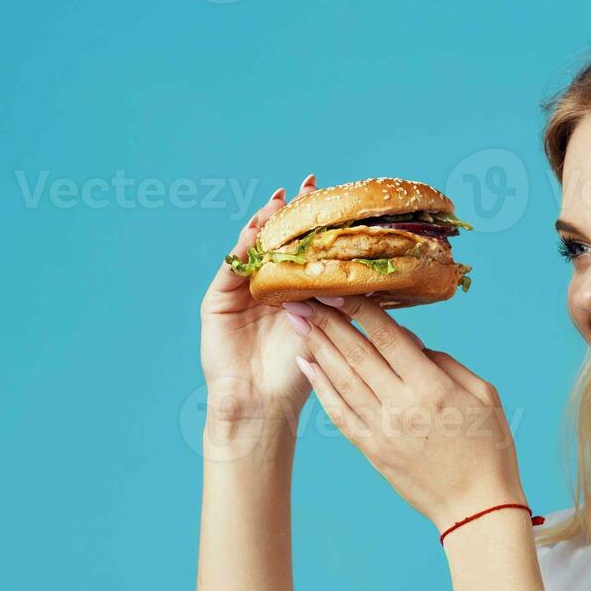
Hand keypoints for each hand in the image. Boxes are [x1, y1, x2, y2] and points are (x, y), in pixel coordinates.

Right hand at [199, 174, 318, 430]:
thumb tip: (372, 271)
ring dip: (266, 223)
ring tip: (281, 201)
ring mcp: (240, 292)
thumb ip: (340, 300)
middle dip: (292, 213)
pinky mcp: (217, 300)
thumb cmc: (298, 374)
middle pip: (278, 241)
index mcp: (293, 293)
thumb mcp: (326, 330)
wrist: (263, 405)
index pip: (305, 249)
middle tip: (309, 185)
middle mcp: (266, 287)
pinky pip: (230, 268)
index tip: (335, 198)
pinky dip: (242, 249)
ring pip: (253, 249)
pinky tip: (256, 232)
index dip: (316, 225)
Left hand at [284, 295, 527, 532]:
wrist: (476, 508)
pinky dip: (321, 387)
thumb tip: (408, 340)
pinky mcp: (372, 450)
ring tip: (297, 320)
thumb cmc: (489, 448)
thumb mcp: (483, 395)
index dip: (361, 309)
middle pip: (356, 354)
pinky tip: (307, 365)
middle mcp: (401, 406)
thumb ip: (445, 362)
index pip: (388, 337)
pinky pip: (339, 413)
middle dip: (327, 321)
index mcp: (432, 388)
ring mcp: (382, 430)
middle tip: (302, 296)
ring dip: (316, 347)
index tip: (340, 288)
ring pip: (341, 379)